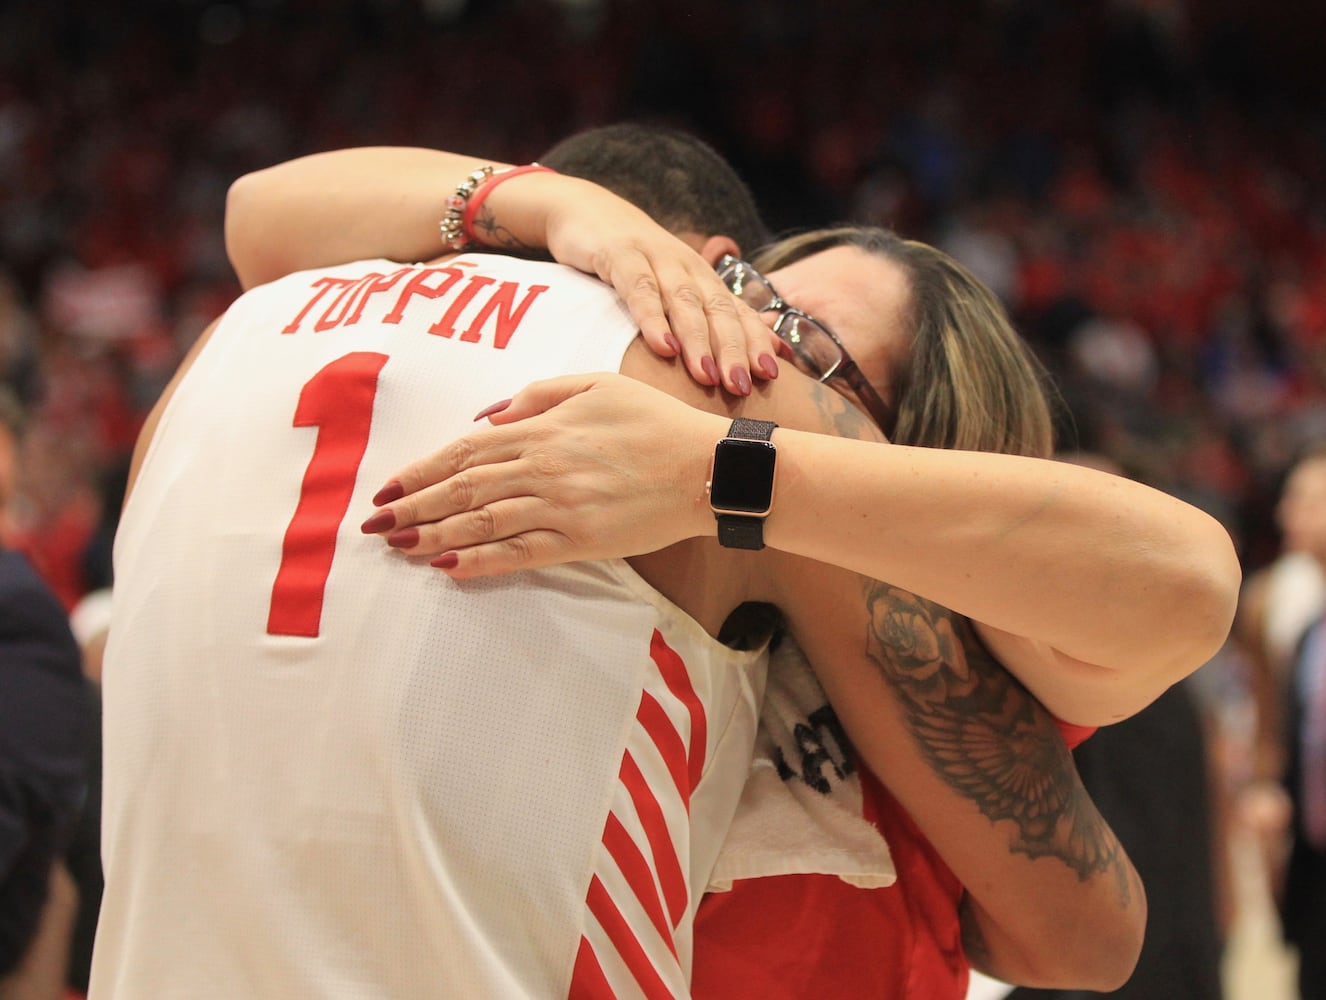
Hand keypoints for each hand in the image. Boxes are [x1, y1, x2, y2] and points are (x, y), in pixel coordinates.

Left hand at [361, 373, 725, 576]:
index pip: (465, 451)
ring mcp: (561, 507)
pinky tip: (450, 569)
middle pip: (462, 490)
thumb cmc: (654, 421)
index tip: (388, 488)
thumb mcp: (595, 385)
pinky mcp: (581, 541)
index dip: (421, 471)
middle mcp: (543, 467)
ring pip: (482, 524)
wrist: (705, 467)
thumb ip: (537, 396)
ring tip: (399, 548)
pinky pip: (521, 554)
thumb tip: (485, 417)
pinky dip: (482, 562)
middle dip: (413, 507)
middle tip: (374, 525)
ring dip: (434, 537)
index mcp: (543, 428)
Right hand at [530, 174, 783, 395]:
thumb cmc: (634, 261)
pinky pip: (640, 289)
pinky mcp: (621, 255)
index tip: (772, 376)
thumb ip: (707, 315)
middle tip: (743, 386)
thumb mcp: (671, 287)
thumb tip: (758, 346)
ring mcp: (656, 258)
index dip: (755, 342)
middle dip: (734, 349)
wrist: (585, 209)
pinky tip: (664, 347)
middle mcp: (687, 267)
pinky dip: (654, 319)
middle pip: (717, 310)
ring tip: (709, 376)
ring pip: (684, 301)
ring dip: (699, 340)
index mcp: (702, 278)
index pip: (738, 311)